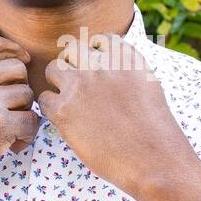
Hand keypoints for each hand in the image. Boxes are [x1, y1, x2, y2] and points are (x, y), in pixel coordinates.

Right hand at [0, 33, 40, 200]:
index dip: (11, 48)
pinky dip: (27, 134)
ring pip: (27, 95)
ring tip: (8, 131)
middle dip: (18, 87)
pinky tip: (11, 146)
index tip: (22, 57)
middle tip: (9, 109)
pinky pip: (31, 121)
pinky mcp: (0, 126)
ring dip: (23, 113)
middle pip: (17, 69)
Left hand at [35, 33, 190, 197]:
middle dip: (73, 65)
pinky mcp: (64, 110)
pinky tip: (67, 122)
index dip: (95, 55)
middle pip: (72, 49)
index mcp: (126, 58)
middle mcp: (101, 66)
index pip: (100, 40)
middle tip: (79, 87)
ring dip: (58, 83)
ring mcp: (80, 85)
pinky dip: (52, 110)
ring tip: (70, 103)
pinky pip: (45, 99)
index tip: (98, 72)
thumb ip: (127, 72)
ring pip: (53, 68)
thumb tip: (108, 70)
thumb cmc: (155, 132)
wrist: (154, 160)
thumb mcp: (149, 87)